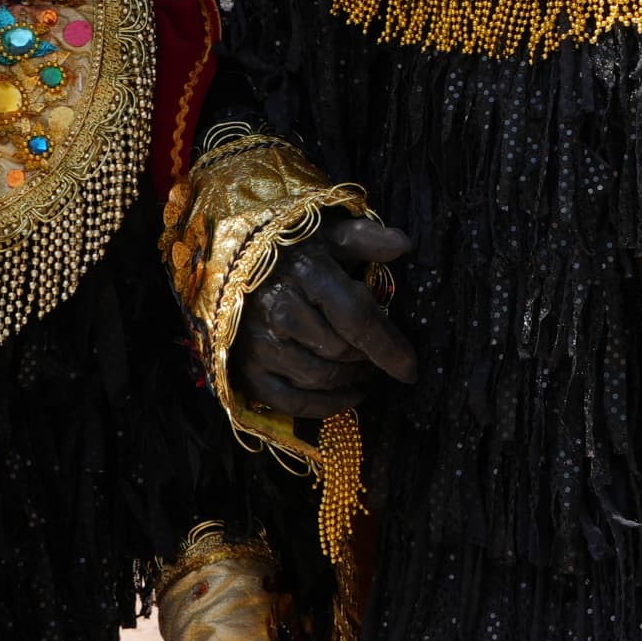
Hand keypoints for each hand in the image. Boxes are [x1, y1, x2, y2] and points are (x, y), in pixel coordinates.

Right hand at [233, 214, 418, 417]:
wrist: (230, 263)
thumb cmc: (291, 249)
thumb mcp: (328, 234)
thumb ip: (367, 239)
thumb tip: (405, 245)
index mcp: (306, 272)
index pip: (356, 318)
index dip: (389, 347)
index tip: (411, 369)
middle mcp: (279, 310)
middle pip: (340, 352)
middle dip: (368, 360)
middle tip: (379, 357)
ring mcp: (259, 343)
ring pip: (320, 379)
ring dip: (350, 381)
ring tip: (364, 371)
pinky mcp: (246, 370)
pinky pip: (293, 403)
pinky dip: (326, 406)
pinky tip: (348, 396)